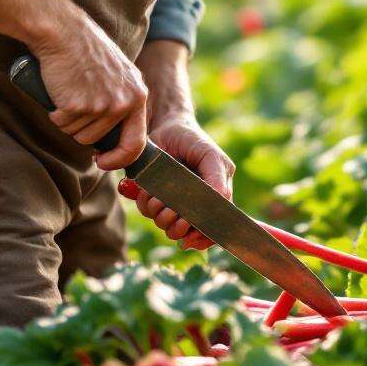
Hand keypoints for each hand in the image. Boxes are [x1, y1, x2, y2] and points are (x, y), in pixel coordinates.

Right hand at [0, 0, 148, 169]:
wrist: (64, 30)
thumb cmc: (87, 52)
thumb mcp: (118, 75)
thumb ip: (123, 101)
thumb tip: (117, 138)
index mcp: (138, 96)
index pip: (136, 143)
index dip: (118, 159)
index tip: (103, 162)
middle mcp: (124, 103)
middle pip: (96, 140)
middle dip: (81, 130)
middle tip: (74, 105)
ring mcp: (101, 105)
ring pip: (78, 134)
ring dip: (67, 120)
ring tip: (68, 93)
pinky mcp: (78, 105)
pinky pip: (61, 123)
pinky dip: (55, 112)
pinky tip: (58, 91)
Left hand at [118, 117, 233, 250]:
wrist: (165, 126)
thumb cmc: (193, 140)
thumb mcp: (210, 155)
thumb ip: (217, 178)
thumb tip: (221, 201)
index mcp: (214, 198)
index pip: (212, 229)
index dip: (202, 239)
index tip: (190, 239)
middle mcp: (194, 205)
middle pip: (186, 232)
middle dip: (177, 226)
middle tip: (171, 211)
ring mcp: (174, 202)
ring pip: (165, 224)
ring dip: (159, 214)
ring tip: (157, 197)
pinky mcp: (155, 196)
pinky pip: (148, 211)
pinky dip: (145, 203)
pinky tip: (145, 191)